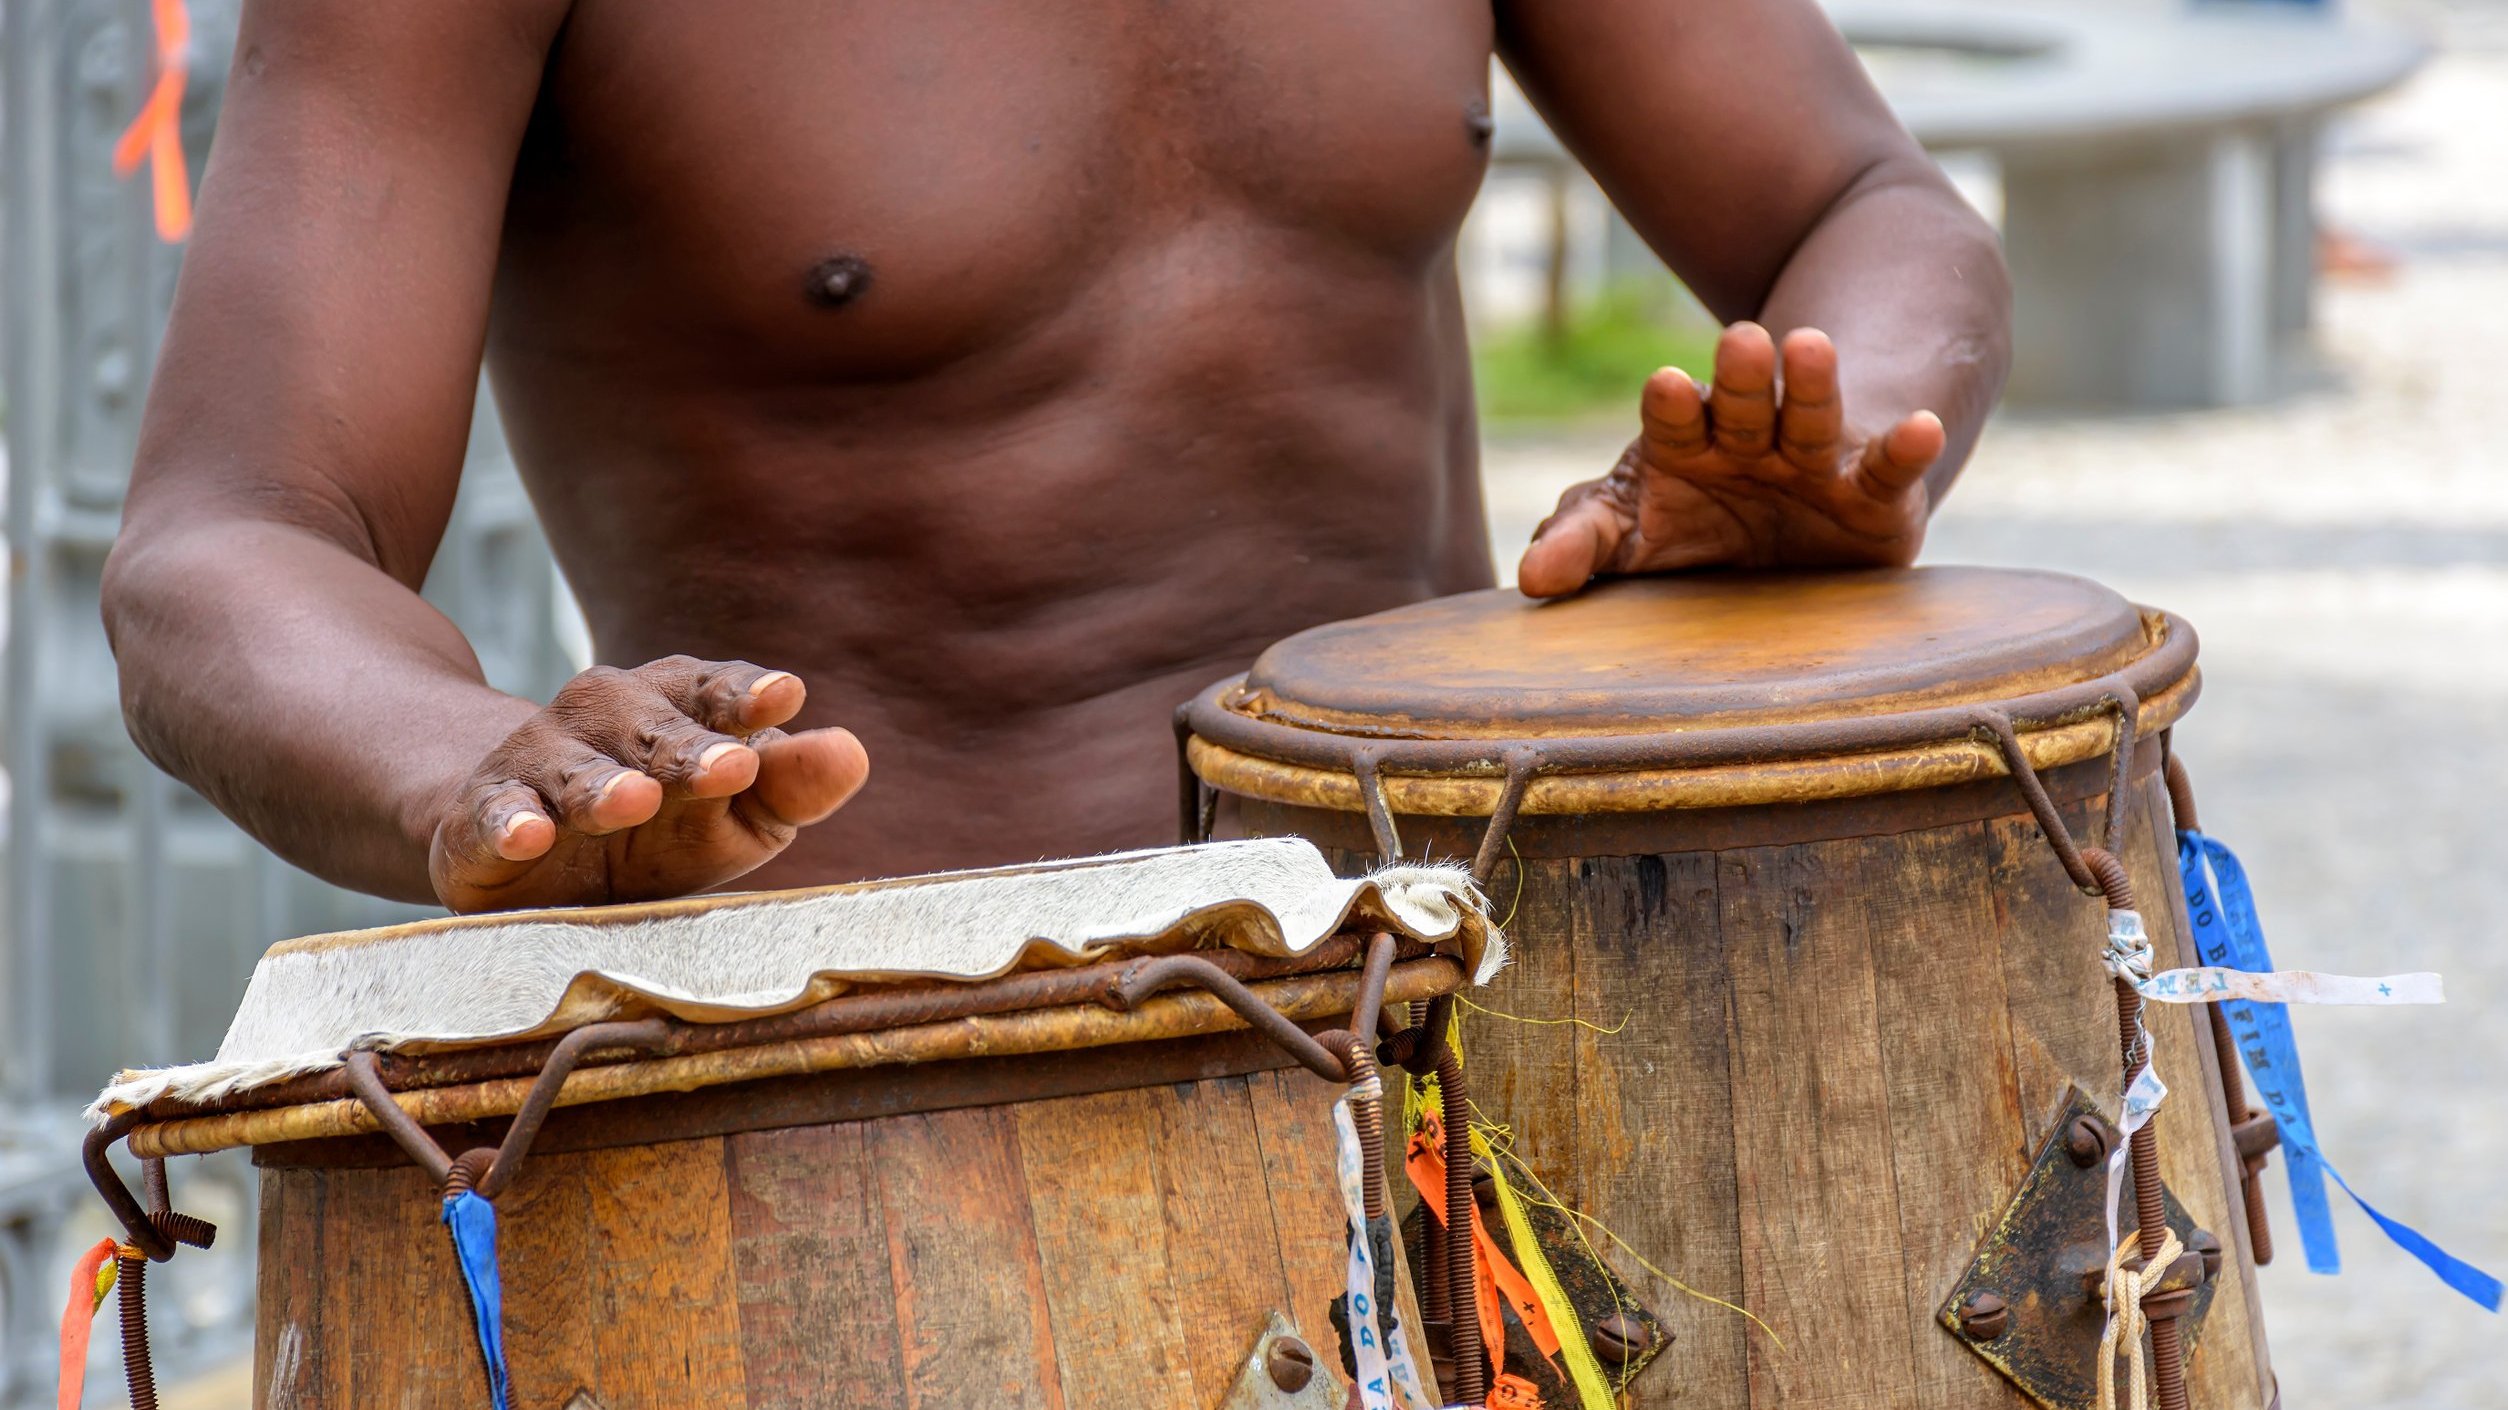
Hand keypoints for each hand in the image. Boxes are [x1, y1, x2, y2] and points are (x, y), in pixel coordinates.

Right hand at [427, 657, 868, 911]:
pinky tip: (528, 836)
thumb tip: (853, 751)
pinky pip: (490, 815)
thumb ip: (792, 786)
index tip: (786, 698)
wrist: (531, 865)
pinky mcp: (479, 820)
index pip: (710, 688)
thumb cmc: (659, 834)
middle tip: (731, 768)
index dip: (744, 693)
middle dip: (687, 745)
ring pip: (569, 765)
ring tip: (634, 800)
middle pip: (646, 723)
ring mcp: (537, 765)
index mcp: (674, 707)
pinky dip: (506, 824)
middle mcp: (603, 719)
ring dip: (600, 783)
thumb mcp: (736, 816)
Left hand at [1516, 323, 1946, 597]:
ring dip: (1811, 385)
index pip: (1671, 420)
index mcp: (1684, 442)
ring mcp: (1813, 462)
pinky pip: (1887, 470)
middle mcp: (1749, 440)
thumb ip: (1585, 544)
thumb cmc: (1692, 529)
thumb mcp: (1631, 533)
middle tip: (1739, 340)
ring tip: (1811, 344)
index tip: (1665, 385)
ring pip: (1810, 417)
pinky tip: (1921, 428)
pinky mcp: (1872, 497)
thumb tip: (1531, 579)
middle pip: (1741, 403)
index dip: (1670, 405)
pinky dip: (1905, 449)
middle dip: (1740, 376)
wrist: (1789, 541)